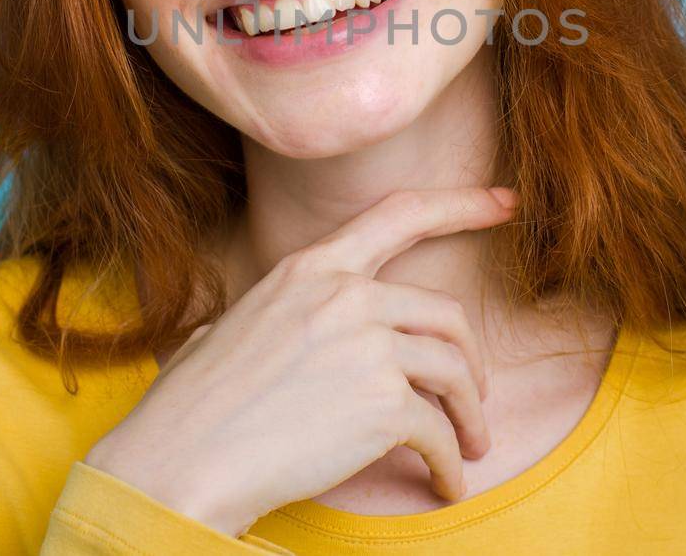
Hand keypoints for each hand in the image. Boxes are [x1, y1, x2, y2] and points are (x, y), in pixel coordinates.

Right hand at [83, 186, 518, 537]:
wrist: (179, 459)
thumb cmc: (191, 405)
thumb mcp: (233, 327)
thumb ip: (279, 314)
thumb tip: (283, 330)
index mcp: (310, 268)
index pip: (400, 215)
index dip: (461, 205)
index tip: (506, 202)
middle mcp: (344, 294)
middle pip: (447, 313)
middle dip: (471, 360)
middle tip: (474, 395)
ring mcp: (368, 345)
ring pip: (456, 371)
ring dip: (471, 416)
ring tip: (469, 446)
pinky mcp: (383, 403)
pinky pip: (441, 432)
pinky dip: (451, 463)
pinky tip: (444, 482)